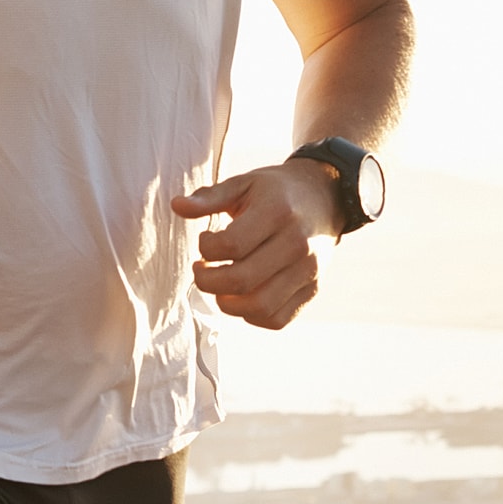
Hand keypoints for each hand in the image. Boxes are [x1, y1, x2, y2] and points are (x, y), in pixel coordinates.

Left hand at [170, 161, 341, 329]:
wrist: (325, 198)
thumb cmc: (275, 192)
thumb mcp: (243, 184)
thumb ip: (209, 197)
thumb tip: (176, 206)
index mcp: (278, 212)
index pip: (232, 245)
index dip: (206, 248)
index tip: (205, 242)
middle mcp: (298, 244)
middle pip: (242, 281)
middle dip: (207, 281)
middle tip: (201, 269)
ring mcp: (308, 271)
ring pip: (259, 307)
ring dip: (227, 303)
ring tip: (219, 286)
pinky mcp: (313, 289)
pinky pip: (276, 319)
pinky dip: (251, 315)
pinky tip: (241, 295)